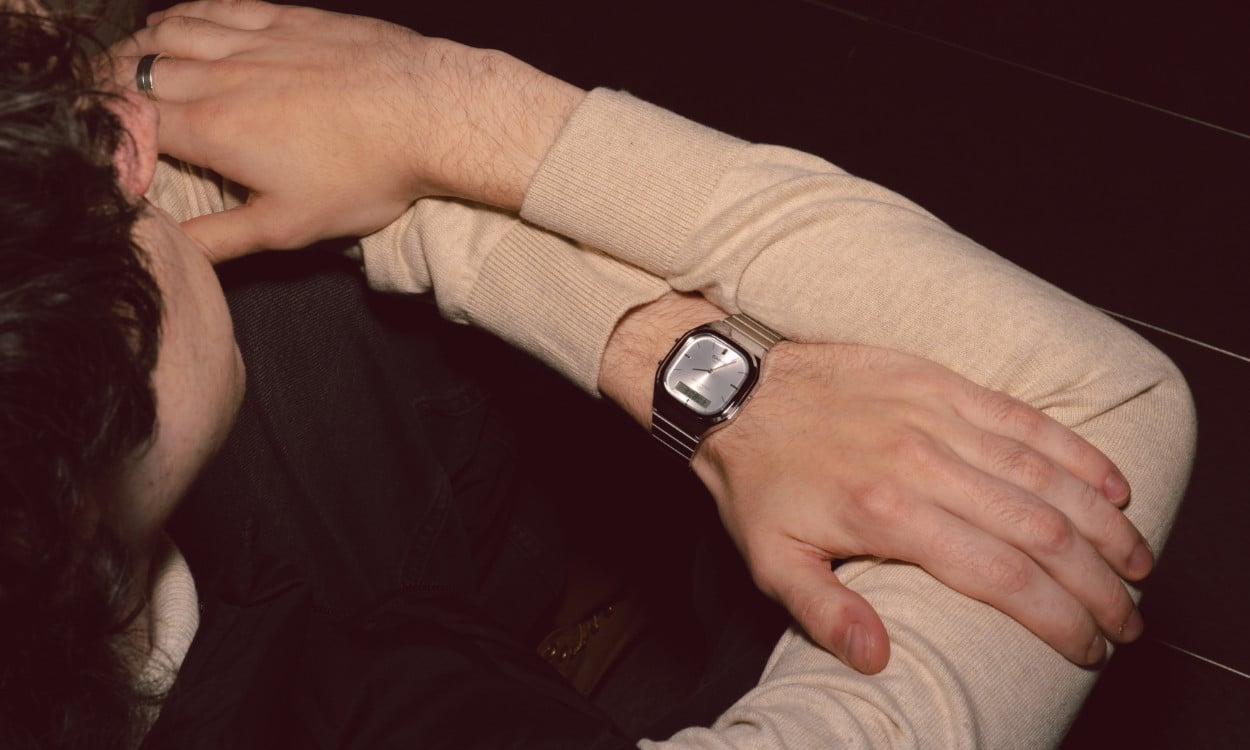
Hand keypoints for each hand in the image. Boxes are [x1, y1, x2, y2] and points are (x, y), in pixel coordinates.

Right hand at [111, 1, 583, 260]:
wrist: (430, 113)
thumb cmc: (366, 173)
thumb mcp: (290, 226)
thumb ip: (222, 239)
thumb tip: (173, 252)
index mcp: (213, 130)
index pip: (132, 122)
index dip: (107, 132)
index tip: (99, 147)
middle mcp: (221, 75)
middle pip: (140, 71)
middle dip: (110, 87)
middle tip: (99, 105)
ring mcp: (254, 40)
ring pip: (172, 31)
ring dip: (140, 48)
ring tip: (125, 65)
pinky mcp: (288, 19)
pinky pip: (217, 7)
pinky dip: (185, 15)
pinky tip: (176, 22)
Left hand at [600, 294, 1150, 673]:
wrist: (736, 390)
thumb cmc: (757, 479)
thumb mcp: (771, 559)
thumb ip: (824, 612)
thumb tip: (878, 659)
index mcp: (887, 514)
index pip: (1001, 576)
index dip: (1058, 619)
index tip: (1089, 647)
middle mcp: (923, 463)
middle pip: (1040, 530)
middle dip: (1097, 583)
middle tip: (1128, 618)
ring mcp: (935, 416)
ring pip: (1044, 473)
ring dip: (1102, 523)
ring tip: (1137, 561)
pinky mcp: (939, 381)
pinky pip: (1022, 417)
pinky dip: (1074, 450)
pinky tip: (1109, 482)